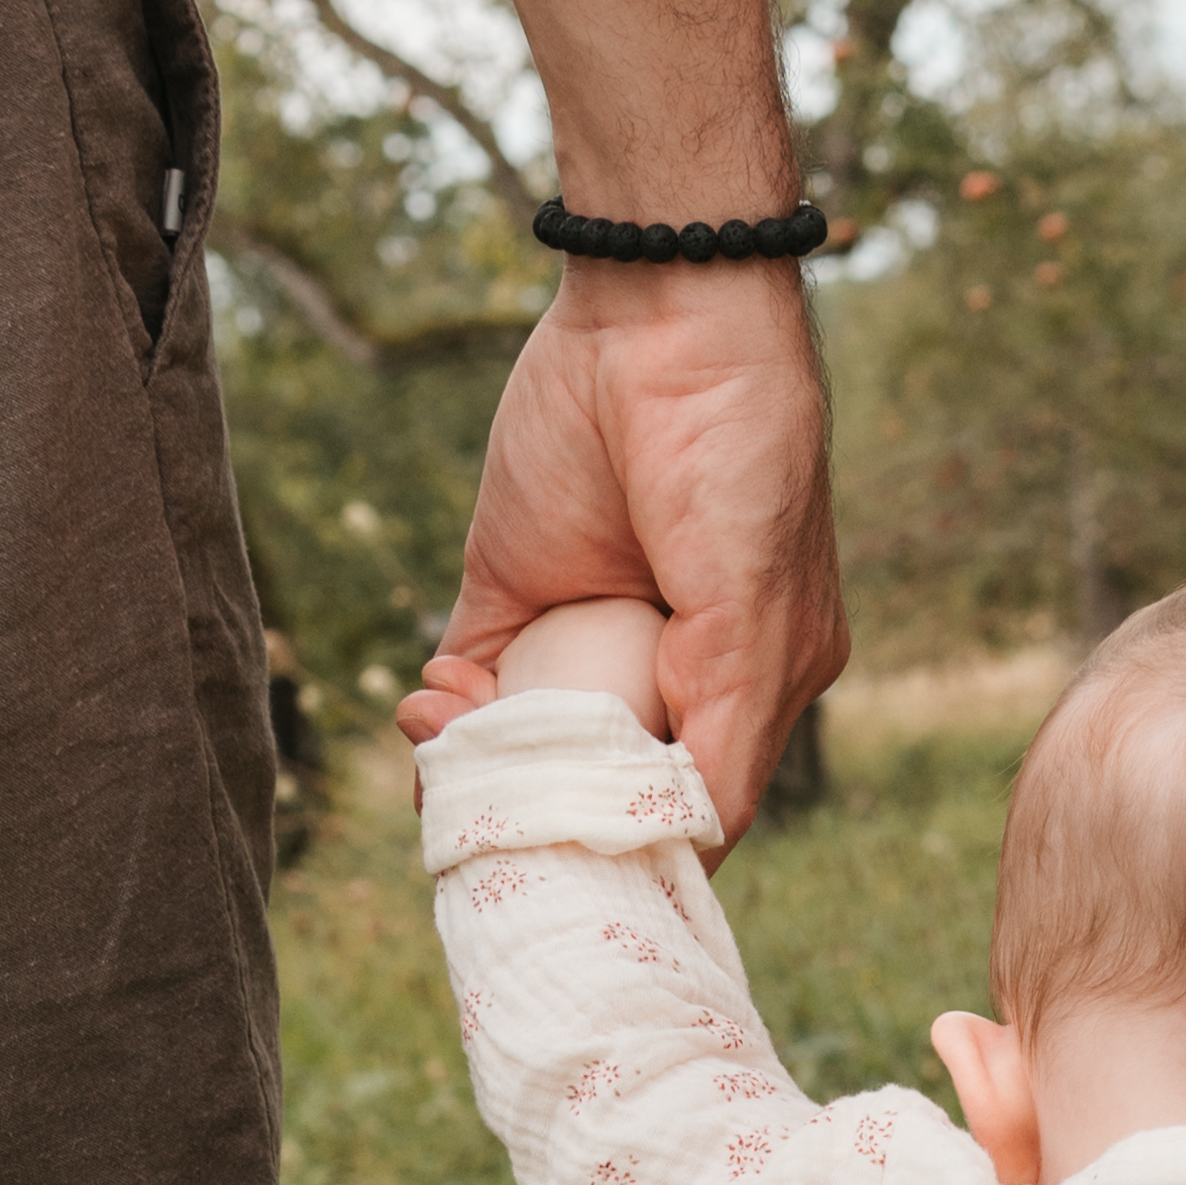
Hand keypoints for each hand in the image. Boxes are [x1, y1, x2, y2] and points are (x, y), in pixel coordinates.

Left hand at [398, 264, 843, 847]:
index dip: (634, 847)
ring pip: (526, 743)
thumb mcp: (756, 628)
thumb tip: (690, 852)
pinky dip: (442, 711)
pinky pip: (471, 680)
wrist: (661, 311)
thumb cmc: (741, 469)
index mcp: (751, 689)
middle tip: (494, 822)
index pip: (690, 806)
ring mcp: (586, 631)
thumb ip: (732, 746)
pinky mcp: (511, 587)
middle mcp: (667, 673)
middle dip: (542, 806)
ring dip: (480, 762)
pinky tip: (429, 703)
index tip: (581, 874)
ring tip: (447, 750)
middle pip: (598, 780)